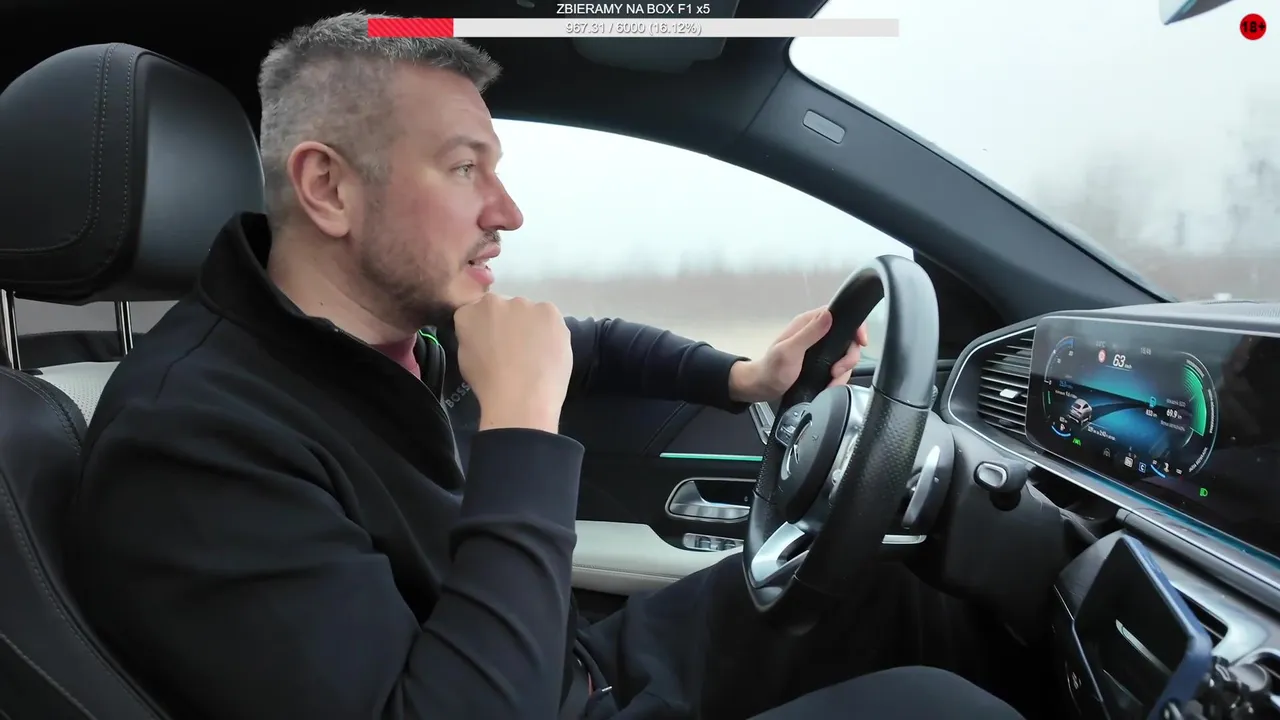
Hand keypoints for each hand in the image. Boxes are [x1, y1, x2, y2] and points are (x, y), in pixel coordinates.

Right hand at [454, 294, 572, 432]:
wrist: (520, 397)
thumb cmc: (488, 385)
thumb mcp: (466, 359)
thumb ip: (473, 338)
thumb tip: (485, 337)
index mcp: (469, 312)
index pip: (476, 313)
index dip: (487, 329)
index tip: (493, 345)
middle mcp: (495, 301)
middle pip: (504, 309)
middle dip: (508, 324)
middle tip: (515, 350)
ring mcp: (524, 304)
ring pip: (528, 312)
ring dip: (531, 326)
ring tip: (536, 354)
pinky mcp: (549, 312)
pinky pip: (549, 319)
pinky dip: (550, 332)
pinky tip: (549, 351)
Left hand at [728, 307, 868, 402]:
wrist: (762, 388)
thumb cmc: (771, 369)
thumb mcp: (789, 351)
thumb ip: (809, 333)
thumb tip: (830, 315)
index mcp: (808, 324)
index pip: (839, 315)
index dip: (855, 326)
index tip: (861, 342)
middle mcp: (816, 334)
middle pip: (848, 339)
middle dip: (848, 358)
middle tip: (836, 371)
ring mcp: (820, 350)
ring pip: (845, 357)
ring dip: (842, 372)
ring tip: (830, 382)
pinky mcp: (821, 364)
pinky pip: (838, 369)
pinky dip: (837, 379)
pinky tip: (829, 385)